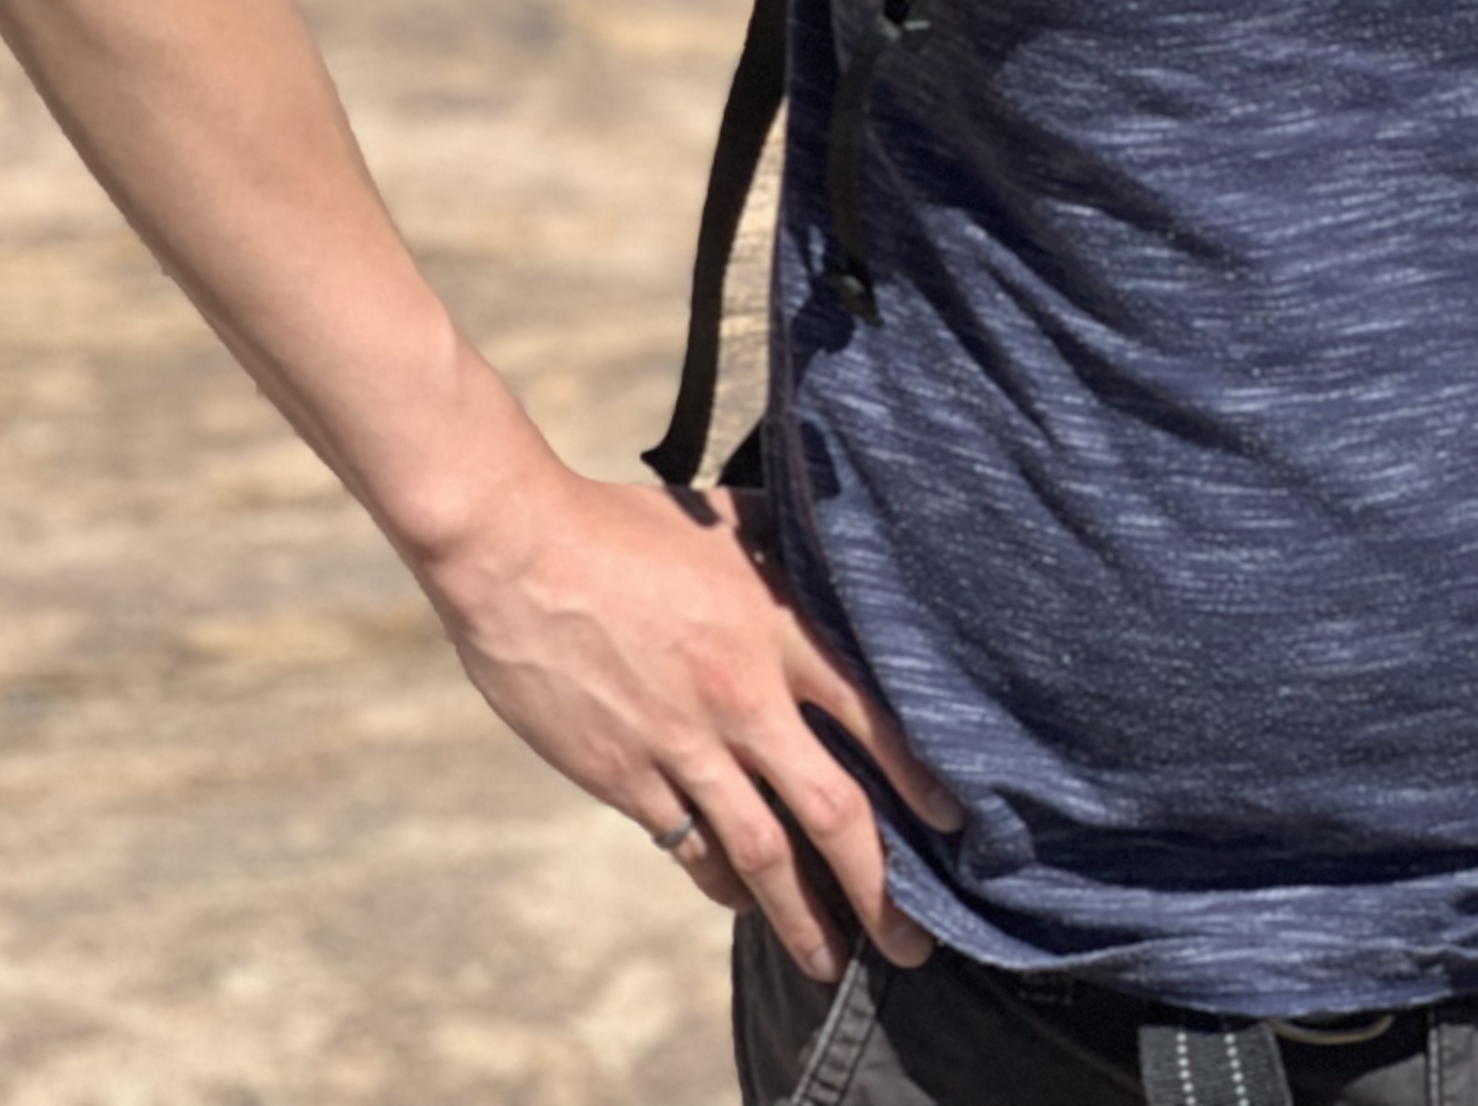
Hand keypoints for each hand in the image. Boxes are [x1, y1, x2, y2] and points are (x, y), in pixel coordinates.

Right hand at [419, 462, 962, 978]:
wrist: (521, 554)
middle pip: (830, 811)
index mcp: (778, 627)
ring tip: (831, 958)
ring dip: (801, 915)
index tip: (956, 826)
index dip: (919, 779)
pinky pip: (690, 847)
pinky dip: (724, 882)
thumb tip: (841, 543)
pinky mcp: (625, 776)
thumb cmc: (628, 526)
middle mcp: (742, 698)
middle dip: (878, 887)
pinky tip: (745, 899)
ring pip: (761, 853)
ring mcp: (682, 745)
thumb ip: (790, 546)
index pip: (872, 718)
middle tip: (911, 944)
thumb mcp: (731, 519)